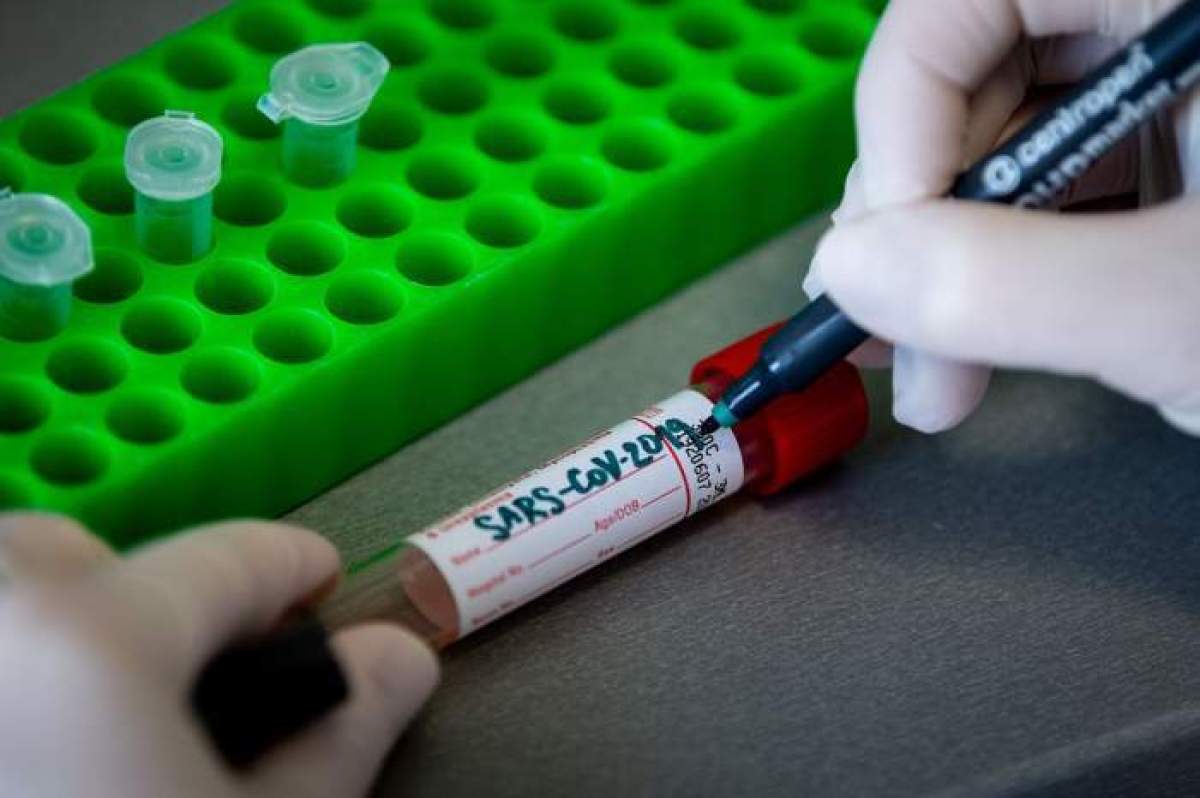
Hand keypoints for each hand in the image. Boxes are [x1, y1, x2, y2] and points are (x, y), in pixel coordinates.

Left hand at [0, 514, 438, 797]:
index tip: (319, 579)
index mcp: (88, 648)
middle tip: (203, 653)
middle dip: (143, 586)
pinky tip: (43, 743)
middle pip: (67, 552)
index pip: (222, 560)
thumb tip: (392, 663)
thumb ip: (342, 733)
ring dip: (61, 624)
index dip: (293, 566)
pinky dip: (15, 675)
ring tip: (120, 699)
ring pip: (6, 597)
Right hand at [807, 0, 1199, 433]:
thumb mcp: (1177, 307)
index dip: (899, 116)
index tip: (887, 244)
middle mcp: (1158, 29)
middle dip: (913, 219)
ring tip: (930, 372)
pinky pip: (1045, 192)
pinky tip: (974, 349)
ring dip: (944, 265)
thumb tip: (849, 269)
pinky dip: (999, 273)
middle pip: (970, 79)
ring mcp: (1165, 95)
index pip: (965, 4)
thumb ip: (1011, 283)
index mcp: (1177, 4)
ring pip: (996, 147)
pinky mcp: (1166, 160)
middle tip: (887, 327)